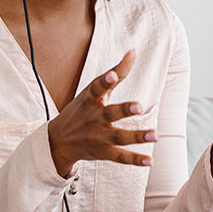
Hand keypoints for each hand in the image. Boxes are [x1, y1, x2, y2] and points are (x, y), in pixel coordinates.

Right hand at [47, 50, 156, 176]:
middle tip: (139, 107)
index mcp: (91, 100)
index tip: (112, 75)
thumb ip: (116, 71)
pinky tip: (150, 160)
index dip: (105, 81)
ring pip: (118, 137)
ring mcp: (98, 136)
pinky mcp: (102, 152)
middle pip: (110, 113)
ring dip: (137, 136)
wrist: (57, 142)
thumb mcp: (93, 90)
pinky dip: (134, 160)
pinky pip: (120, 157)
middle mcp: (94, 118)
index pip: (96, 88)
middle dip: (123, 110)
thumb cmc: (81, 109)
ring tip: (155, 135)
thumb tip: (133, 51)